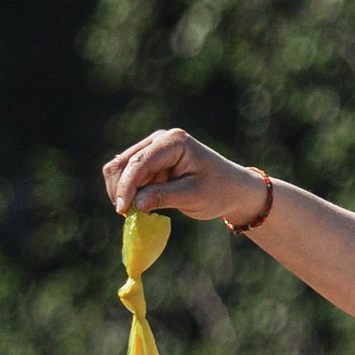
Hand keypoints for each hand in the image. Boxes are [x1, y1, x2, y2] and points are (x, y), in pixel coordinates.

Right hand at [102, 126, 259, 222]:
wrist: (233, 189)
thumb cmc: (218, 191)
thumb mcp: (193, 197)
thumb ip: (163, 197)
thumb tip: (134, 203)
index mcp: (174, 142)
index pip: (140, 162)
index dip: (127, 186)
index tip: (123, 211)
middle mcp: (160, 139)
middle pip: (124, 162)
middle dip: (120, 189)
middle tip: (126, 215)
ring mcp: (154, 148)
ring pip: (122, 168)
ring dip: (122, 191)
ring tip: (133, 213)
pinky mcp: (150, 161)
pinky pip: (129, 175)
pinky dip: (128, 191)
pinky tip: (138, 207)